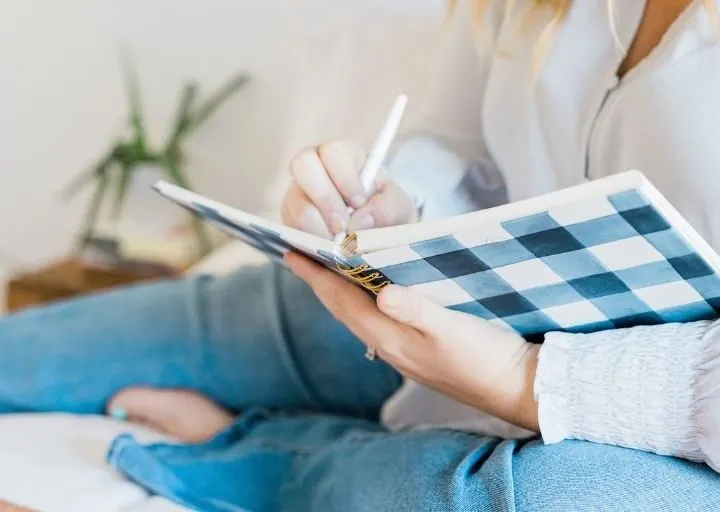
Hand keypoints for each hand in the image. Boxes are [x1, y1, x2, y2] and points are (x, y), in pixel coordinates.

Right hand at [282, 139, 418, 237]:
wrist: (376, 233)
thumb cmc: (385, 210)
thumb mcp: (397, 207)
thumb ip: (386, 208)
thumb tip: (358, 222)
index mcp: (342, 155)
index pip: (334, 152)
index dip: (344, 177)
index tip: (359, 202)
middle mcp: (313, 168)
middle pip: (303, 166)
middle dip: (325, 200)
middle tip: (342, 227)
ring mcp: (297, 194)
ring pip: (295, 204)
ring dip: (317, 228)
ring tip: (338, 245)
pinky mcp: (290, 220)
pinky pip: (291, 230)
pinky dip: (309, 245)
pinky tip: (327, 253)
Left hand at [287, 253, 539, 430]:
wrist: (513, 387)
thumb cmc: (485, 357)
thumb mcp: (453, 328)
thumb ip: (417, 310)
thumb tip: (380, 292)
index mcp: (391, 337)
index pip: (342, 301)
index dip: (316, 276)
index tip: (291, 253)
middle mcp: (389, 346)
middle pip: (343, 309)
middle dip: (319, 282)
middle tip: (299, 256)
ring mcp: (401, 351)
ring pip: (357, 316)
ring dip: (338, 292)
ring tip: (324, 270)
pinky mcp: (415, 351)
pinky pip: (375, 322)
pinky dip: (361, 302)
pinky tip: (369, 293)